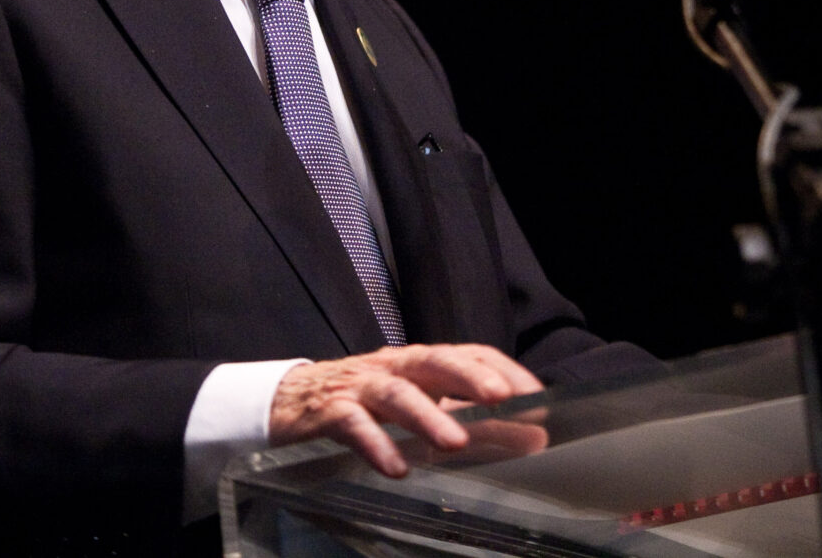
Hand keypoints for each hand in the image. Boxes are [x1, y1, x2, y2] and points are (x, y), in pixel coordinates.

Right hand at [270, 343, 544, 477]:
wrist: (287, 402)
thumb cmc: (365, 404)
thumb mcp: (422, 411)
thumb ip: (477, 425)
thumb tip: (534, 437)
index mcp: (420, 364)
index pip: (467, 353)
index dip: (502, 369)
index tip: (535, 396)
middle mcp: (393, 367)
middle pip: (434, 362)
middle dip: (469, 377)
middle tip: (502, 397)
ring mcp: (360, 387)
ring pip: (397, 394)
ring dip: (427, 416)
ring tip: (455, 443)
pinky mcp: (330, 412)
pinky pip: (354, 426)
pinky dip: (376, 445)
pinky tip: (396, 468)